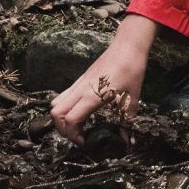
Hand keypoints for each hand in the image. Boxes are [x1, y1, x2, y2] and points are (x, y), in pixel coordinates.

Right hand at [50, 14, 157, 144]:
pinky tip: (79, 110)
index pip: (71, 119)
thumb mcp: (133, 98)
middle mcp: (81, 89)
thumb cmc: (132, 70)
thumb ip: (127, 121)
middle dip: (62, 129)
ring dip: (60, 117)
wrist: (128, 46)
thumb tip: (129, 142)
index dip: (73, 135)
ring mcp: (79, 83)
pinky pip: (64, 95)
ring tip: (76, 124)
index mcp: (92, 96)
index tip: (85, 141)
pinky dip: (64, 107)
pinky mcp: (80, 78)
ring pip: (56, 103)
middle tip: (77, 134)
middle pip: (56, 113)